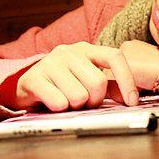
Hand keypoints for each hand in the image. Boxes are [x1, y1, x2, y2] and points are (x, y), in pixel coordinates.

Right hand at [0, 42, 139, 110]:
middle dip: (94, 100)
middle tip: (83, 102)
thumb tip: (130, 99)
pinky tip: (53, 103)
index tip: (132, 101)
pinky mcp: (35, 77)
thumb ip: (110, 87)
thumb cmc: (61, 85)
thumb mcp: (87, 81)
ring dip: (75, 106)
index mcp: (87, 49)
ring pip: (79, 96)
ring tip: (66, 101)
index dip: (127, 80)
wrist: (26, 86)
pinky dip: (60, 109)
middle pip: (98, 83)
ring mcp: (51, 61)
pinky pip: (60, 102)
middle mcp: (69, 51)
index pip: (115, 57)